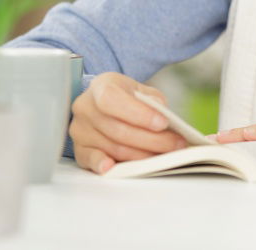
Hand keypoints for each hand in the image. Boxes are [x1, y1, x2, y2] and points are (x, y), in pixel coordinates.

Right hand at [69, 72, 187, 174]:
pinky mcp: (80, 150)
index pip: (113, 100)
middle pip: (118, 130)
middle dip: (152, 140)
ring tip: (165, 154)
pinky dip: (106, 165)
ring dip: (143, 155)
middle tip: (175, 144)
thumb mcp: (142, 90)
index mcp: (101, 87)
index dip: (139, 114)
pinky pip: (93, 161)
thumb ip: (152, 99)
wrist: (106, 104)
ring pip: (113, 148)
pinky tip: (117, 167)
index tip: (163, 123)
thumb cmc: (126, 97)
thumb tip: (160, 112)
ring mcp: (80, 131)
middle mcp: (85, 108)